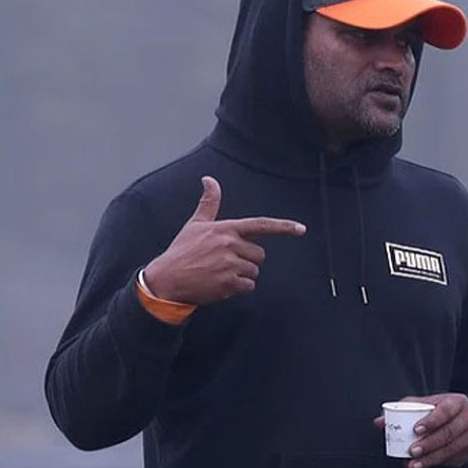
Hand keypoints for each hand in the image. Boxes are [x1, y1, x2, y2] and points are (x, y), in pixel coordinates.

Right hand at [143, 177, 305, 304]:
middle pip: (259, 254)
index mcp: (226, 229)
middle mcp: (230, 245)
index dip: (283, 227)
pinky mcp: (229, 283)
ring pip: (254, 271)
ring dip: (242, 275)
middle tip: (226, 262)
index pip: (260, 225)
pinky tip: (221, 284)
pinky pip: (248, 286)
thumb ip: (209, 203)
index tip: (301, 229)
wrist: (166, 280)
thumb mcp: (195, 224)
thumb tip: (209, 179)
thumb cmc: (182, 251)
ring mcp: (230, 265)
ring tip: (220, 272)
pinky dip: (238, 288)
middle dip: (248, 260)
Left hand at [372, 394, 467, 467]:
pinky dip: (436, 464)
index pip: (446, 410)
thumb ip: (403, 411)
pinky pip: (453, 459)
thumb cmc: (440, 412)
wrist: (464, 421)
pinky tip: (424, 466)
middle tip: (412, 451)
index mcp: (457, 401)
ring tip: (414, 464)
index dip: (432, 420)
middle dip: (429, 443)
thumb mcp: (425, 406)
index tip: (416, 430)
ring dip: (431, 458)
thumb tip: (379, 422)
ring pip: (451, 448)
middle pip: (449, 432)